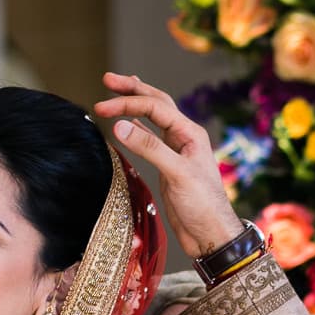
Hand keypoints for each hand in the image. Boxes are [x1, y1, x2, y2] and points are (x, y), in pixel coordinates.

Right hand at [94, 72, 244, 259]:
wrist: (212, 235)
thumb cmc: (202, 206)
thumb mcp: (177, 174)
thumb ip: (150, 148)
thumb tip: (120, 125)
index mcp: (190, 134)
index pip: (155, 107)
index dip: (127, 103)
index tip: (102, 108)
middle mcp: (184, 138)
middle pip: (157, 103)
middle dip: (132, 90)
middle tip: (108, 79)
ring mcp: (176, 151)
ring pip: (154, 119)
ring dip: (136, 104)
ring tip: (117, 91)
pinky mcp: (169, 166)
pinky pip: (152, 138)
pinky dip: (139, 126)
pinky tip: (130, 123)